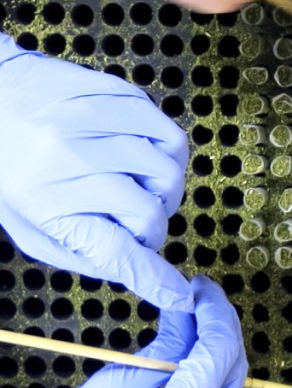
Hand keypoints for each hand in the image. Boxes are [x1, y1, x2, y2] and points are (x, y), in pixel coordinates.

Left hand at [0, 34, 191, 310]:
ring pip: (170, 167)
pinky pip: (166, 129)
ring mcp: (92, 119)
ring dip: (163, 185)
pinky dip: (163, 147)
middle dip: (153, 223)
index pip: (115, 249)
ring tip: (138, 181)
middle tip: (134, 218)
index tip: (178, 296)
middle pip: (153, 209)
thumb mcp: (33, 227)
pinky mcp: (110, 91)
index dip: (153, 278)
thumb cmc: (8, 171)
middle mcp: (68, 157)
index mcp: (43, 200)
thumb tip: (144, 274)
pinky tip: (138, 149)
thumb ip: (87, 251)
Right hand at [0, 276, 245, 387]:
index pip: (220, 349)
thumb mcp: (122, 378)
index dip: (215, 312)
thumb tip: (189, 308)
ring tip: (193, 321)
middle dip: (221, 328)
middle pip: (233, 367)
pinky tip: (190, 356)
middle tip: (198, 298)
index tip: (202, 287)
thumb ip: (168, 342)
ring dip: (217, 351)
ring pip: (229, 385)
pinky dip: (209, 377)